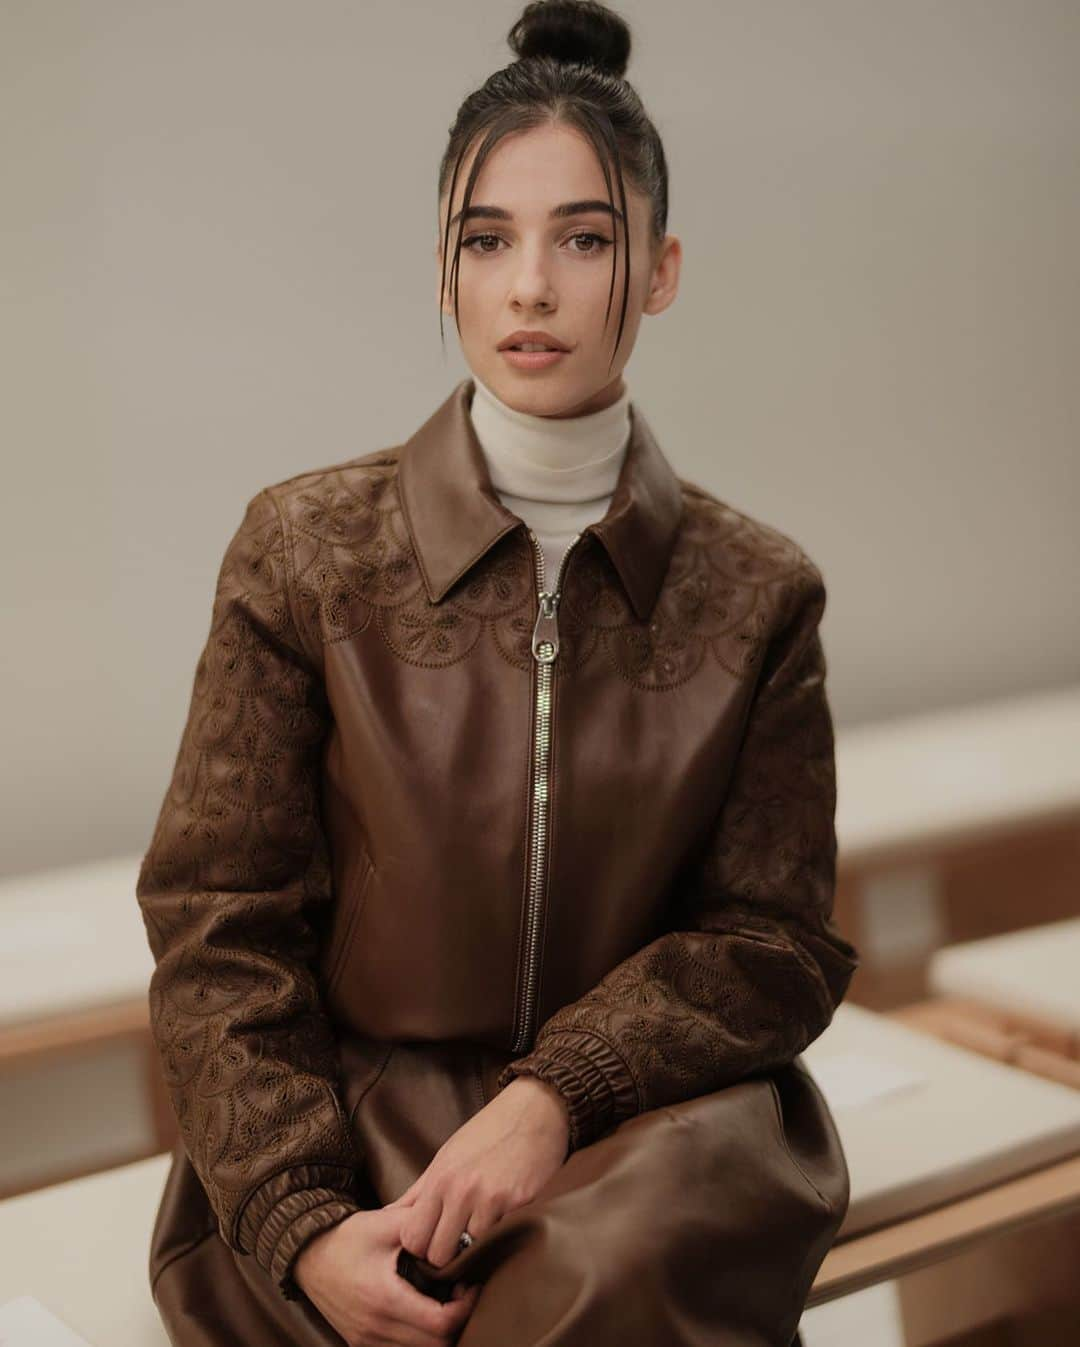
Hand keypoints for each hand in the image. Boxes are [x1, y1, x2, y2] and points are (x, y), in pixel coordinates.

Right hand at [293, 1208, 480, 1345]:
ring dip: (438, 1333)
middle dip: (457, 1321)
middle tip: (461, 1292)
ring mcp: (367, 1340)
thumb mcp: (386, 1223)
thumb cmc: (348, 1237)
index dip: (465, 1307)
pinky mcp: (361, 1343)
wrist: (307, 1255)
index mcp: (386, 1299)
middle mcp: (376, 1328)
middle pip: (436, 1346)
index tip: (470, 1283)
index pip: (441, 1324)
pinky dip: (418, 1339)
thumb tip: (458, 1225)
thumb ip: (422, 1222)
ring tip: (443, 1301)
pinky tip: (421, 1312)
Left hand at [385, 1076, 570, 1269]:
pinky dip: (496, 1236)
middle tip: (455, 1243)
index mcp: (440, 1178)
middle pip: (437, 1254)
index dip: (419, 1246)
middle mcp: (461, 1191)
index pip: (412, 1237)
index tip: (431, 1240)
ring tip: (479, 1229)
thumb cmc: (489, 1131)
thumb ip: (419, 1190)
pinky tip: (500, 1219)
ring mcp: (490, 1200)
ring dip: (472, 1247)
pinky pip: (497, 1238)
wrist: (536, 1110)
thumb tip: (389, 1214)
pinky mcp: (517, 1205)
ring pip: (468, 1253)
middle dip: (444, 1254)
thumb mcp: (447, 1154)